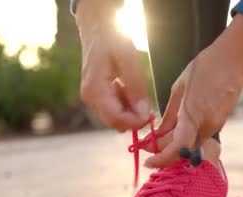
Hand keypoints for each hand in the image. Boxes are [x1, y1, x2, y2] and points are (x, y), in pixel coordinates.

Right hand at [76, 0, 150, 131]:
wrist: (97, 27)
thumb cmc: (112, 39)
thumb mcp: (129, 60)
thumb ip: (136, 88)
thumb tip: (144, 113)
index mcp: (95, 91)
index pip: (116, 119)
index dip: (136, 122)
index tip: (152, 114)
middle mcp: (90, 98)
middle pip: (115, 122)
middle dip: (134, 118)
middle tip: (150, 106)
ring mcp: (92, 97)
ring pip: (115, 117)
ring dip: (131, 111)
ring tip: (139, 92)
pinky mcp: (97, 95)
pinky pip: (113, 108)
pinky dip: (126, 105)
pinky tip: (131, 90)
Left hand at [144, 15, 242, 167]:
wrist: (235, 58)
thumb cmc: (205, 66)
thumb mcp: (180, 87)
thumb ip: (170, 114)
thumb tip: (159, 132)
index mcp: (194, 114)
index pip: (178, 149)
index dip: (162, 159)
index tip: (149, 162)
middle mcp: (207, 124)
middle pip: (185, 150)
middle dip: (165, 151)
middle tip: (149, 145)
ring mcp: (217, 124)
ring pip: (193, 143)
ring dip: (176, 143)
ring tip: (160, 135)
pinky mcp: (221, 122)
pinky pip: (200, 135)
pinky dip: (187, 136)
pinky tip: (177, 127)